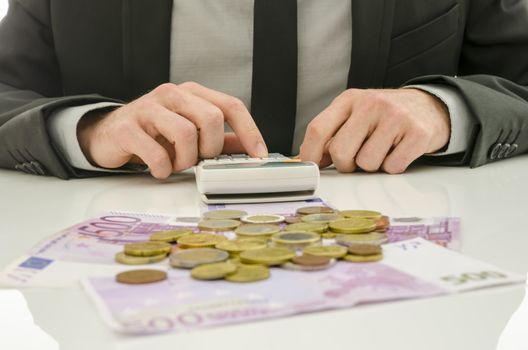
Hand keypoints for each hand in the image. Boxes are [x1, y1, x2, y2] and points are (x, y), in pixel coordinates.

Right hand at [78, 82, 267, 178]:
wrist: (110, 134)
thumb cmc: (155, 133)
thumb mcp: (191, 132)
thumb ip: (219, 139)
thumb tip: (249, 150)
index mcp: (192, 94)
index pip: (230, 105)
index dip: (249, 131)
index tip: (259, 154)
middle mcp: (172, 94)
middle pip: (212, 118)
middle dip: (210, 148)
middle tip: (198, 159)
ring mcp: (148, 108)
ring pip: (186, 134)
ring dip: (185, 160)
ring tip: (175, 164)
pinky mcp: (127, 127)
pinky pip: (157, 155)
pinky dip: (163, 169)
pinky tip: (159, 169)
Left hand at [299, 88, 449, 173]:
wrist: (428, 107)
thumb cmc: (383, 117)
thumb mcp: (354, 116)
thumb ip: (330, 136)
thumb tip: (303, 160)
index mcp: (349, 99)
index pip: (318, 129)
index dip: (310, 154)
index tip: (312, 167)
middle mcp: (371, 104)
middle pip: (341, 152)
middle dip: (346, 164)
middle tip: (357, 158)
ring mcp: (395, 117)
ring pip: (367, 164)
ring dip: (373, 166)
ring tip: (382, 149)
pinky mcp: (417, 132)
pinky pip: (392, 167)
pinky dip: (393, 166)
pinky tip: (398, 151)